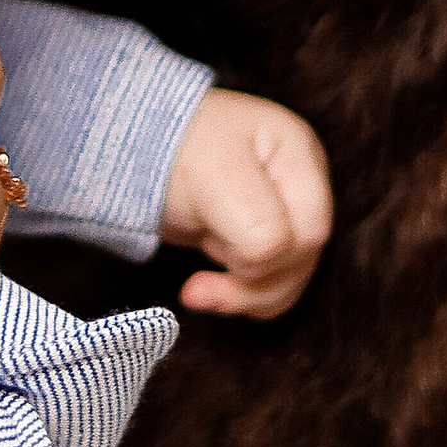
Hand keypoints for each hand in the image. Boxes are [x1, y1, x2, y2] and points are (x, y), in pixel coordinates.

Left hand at [160, 89, 332, 318]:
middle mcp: (297, 187)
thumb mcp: (217, 177)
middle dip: (252, 276)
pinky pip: (267, 287)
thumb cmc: (175, 149)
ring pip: (287, 280)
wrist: (133, 153)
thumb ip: (258, 226)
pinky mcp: (258, 241)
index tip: (217, 243)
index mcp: (298, 157)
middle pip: (304, 259)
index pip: (312, 229)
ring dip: (242, 293)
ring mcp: (281, 215)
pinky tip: (201, 290)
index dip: (272, 251)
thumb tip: (269, 264)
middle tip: (205, 256)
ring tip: (196, 285)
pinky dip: (237, 297)